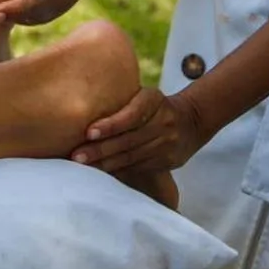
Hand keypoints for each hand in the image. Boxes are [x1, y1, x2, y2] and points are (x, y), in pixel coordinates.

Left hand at [70, 88, 204, 177]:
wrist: (192, 121)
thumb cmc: (155, 106)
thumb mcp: (145, 96)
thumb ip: (123, 101)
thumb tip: (84, 108)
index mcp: (154, 100)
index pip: (131, 114)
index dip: (110, 125)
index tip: (89, 133)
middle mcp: (163, 122)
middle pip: (128, 140)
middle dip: (100, 150)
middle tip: (76, 157)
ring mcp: (167, 143)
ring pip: (132, 157)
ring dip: (105, 164)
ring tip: (83, 168)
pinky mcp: (168, 161)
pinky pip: (138, 168)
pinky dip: (118, 171)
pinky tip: (101, 173)